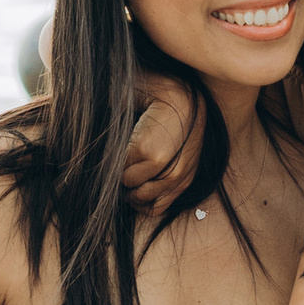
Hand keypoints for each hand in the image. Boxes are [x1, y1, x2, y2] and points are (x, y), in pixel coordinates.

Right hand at [118, 83, 201, 211]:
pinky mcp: (147, 153)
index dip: (137, 200)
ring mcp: (161, 166)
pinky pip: (122, 168)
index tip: (130, 187)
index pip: (154, 208)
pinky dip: (119, 159)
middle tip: (126, 166)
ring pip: (127, 184)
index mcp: (184, 179)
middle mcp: (177, 177)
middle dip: (127, 188)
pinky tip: (129, 142)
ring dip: (122, 170)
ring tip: (130, 151)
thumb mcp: (179, 158)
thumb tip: (132, 195)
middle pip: (138, 200)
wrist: (176, 95)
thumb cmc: (174, 123)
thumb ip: (164, 180)